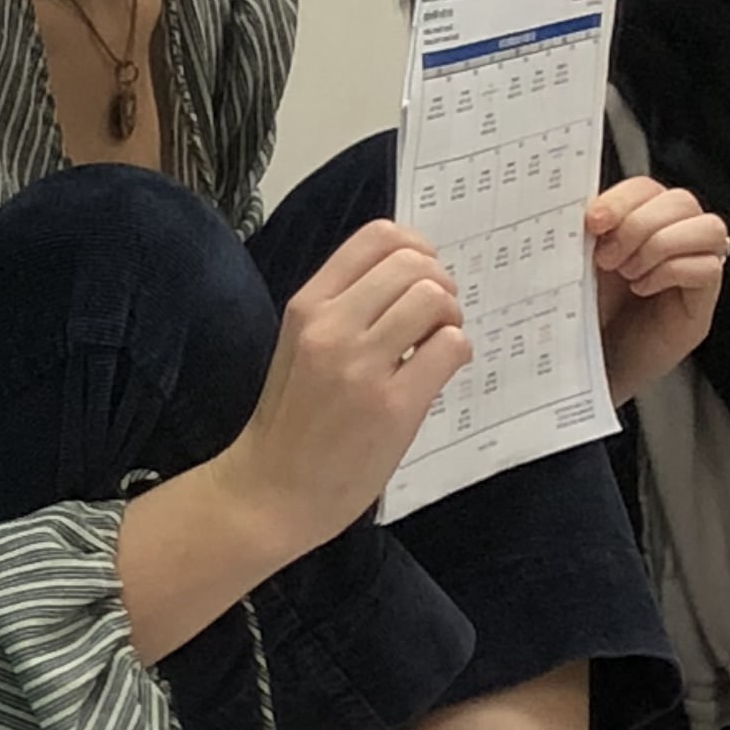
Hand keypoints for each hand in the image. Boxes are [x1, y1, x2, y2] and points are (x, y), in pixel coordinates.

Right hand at [225, 219, 471, 561]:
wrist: (272, 492)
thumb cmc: (291, 421)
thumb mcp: (300, 345)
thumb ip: (344, 308)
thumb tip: (412, 275)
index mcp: (307, 306)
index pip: (377, 237)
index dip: (415, 247)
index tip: (419, 278)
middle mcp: (332, 326)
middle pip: (414, 263)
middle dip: (439, 284)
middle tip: (433, 319)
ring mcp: (362, 366)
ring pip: (435, 299)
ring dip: (450, 318)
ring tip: (434, 346)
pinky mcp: (393, 405)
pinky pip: (450, 347)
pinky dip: (457, 352)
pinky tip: (437, 372)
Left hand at [589, 176, 728, 402]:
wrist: (583, 369)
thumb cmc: (582, 319)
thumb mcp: (576, 268)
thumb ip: (584, 236)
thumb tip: (582, 212)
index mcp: (636, 225)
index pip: (646, 188)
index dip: (623, 199)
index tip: (593, 222)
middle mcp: (670, 240)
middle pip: (681, 201)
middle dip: (639, 225)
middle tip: (607, 258)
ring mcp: (692, 267)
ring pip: (708, 227)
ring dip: (661, 246)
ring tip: (629, 274)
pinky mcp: (702, 299)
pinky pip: (710, 267)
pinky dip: (673, 272)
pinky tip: (644, 289)